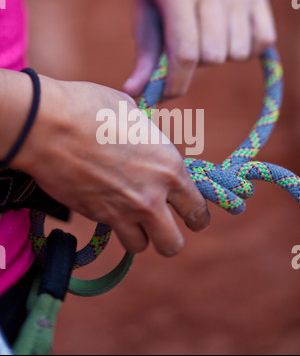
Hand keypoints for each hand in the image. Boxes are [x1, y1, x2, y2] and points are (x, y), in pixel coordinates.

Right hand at [14, 74, 209, 255]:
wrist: (48, 125)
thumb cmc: (91, 108)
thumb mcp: (133, 115)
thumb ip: (149, 139)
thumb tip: (147, 144)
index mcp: (170, 167)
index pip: (197, 208)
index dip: (195, 213)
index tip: (188, 212)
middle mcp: (153, 196)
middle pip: (175, 243)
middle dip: (171, 236)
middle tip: (163, 223)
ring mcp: (123, 211)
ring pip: (142, 246)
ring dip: (140, 235)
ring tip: (132, 218)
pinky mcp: (96, 217)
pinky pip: (113, 236)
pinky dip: (114, 229)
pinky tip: (108, 209)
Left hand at [123, 0, 275, 98]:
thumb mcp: (142, 23)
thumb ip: (144, 61)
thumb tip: (136, 95)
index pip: (185, 52)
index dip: (176, 83)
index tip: (167, 96)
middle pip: (213, 56)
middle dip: (196, 66)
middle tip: (185, 51)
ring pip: (238, 53)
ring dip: (220, 56)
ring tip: (205, 38)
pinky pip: (262, 41)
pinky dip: (246, 49)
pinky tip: (227, 35)